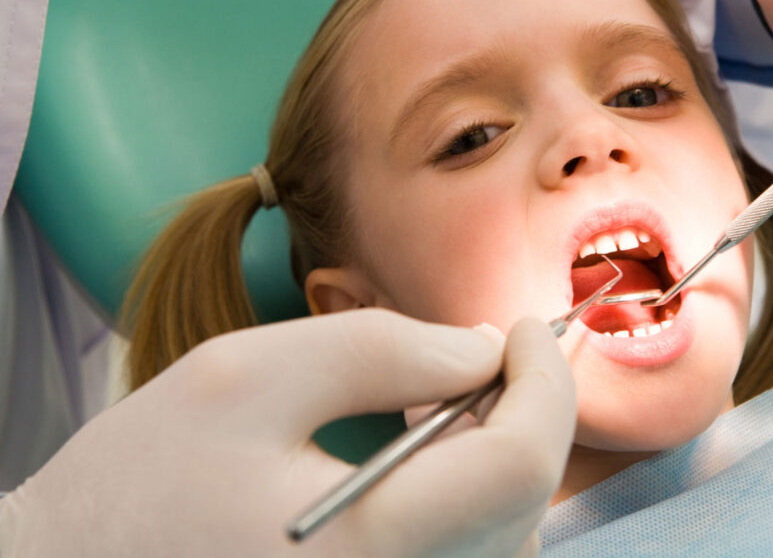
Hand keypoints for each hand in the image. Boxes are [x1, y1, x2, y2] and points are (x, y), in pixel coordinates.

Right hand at [0, 312, 574, 556]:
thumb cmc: (141, 486)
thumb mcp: (246, 378)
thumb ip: (379, 350)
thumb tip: (484, 348)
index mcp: (366, 552)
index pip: (519, 465)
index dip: (542, 383)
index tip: (525, 328)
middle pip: (523, 506)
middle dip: (521, 413)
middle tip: (481, 356)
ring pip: (505, 538)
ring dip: (495, 458)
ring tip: (438, 409)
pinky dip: (466, 501)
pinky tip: (417, 466)